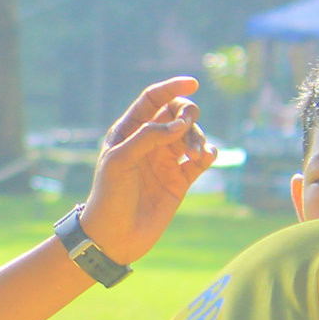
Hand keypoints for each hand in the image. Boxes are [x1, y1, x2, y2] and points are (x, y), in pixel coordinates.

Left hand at [75, 78, 216, 266]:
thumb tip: (181, 122)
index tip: (192, 83)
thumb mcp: (121, 160)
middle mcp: (148, 142)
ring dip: (199, 138)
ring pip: (192, 135)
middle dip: (188, 114)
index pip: (153, 100)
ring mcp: (165, 161)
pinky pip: (200, 159)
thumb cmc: (109, 195)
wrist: (114, 236)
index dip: (172, 88)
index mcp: (128, 132)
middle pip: (177, 114)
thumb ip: (150, 136)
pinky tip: (206, 157)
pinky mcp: (179, 181)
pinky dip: (208, 154)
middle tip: (188, 126)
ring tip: (197, 156)